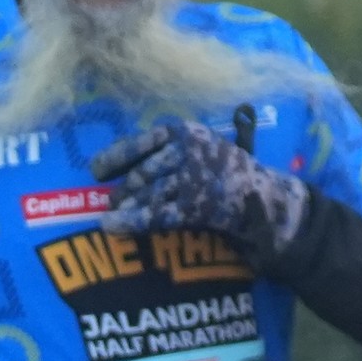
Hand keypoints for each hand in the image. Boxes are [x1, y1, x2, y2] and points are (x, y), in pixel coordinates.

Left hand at [93, 121, 307, 254]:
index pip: (143, 142)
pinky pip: (157, 214)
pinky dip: (131, 222)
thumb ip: (166, 148)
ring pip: (148, 193)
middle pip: (144, 172)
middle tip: (112, 201)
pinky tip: (110, 227)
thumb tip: (119, 159)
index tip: (96, 170)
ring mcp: (194, 180)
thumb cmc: (224, 170)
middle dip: (123, 189)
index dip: (115, 156)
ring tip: (110, 215)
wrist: (265, 197)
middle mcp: (189, 152)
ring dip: (125, 206)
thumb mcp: (201, 145)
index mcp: (187, 133)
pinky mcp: (198, 206)